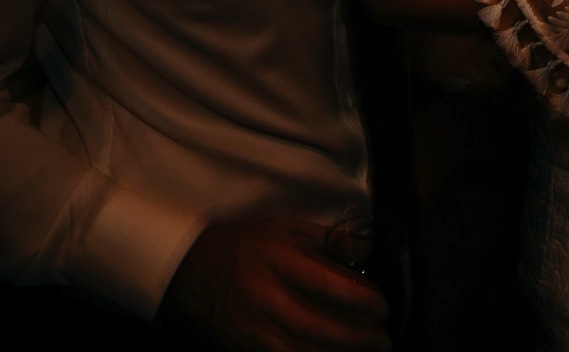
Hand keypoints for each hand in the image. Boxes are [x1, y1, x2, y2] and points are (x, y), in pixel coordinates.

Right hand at [159, 217, 389, 350]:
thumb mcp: (283, 228)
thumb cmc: (242, 246)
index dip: (361, 299)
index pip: (327, 283)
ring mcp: (249, 326)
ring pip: (300, 350)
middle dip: (356, 337)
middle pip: (317, 325)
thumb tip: (368, 246)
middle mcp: (263, 294)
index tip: (383, 307)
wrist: (185, 270)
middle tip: (383, 340)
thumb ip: (327, 239)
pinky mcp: (240, 347)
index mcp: (277, 258)